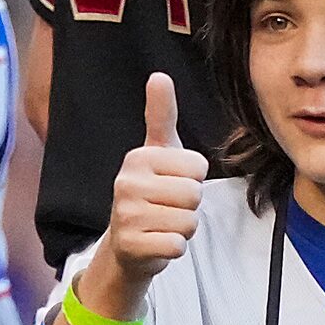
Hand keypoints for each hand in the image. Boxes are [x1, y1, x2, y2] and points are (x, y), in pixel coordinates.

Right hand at [80, 72, 205, 320]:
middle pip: (194, 194)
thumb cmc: (152, 193)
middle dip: (190, 207)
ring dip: (183, 229)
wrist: (128, 245)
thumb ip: (162, 115)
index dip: (194, 180)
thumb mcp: (159, 152)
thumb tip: (159, 75)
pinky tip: (157, 243)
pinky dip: (175, 249)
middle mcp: (126, 183)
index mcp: (138, 158)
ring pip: (189, 221)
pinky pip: (177, 245)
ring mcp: (126, 215)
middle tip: (168, 209)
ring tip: (162, 225)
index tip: (171, 184)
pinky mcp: (131, 245)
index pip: (198, 167)